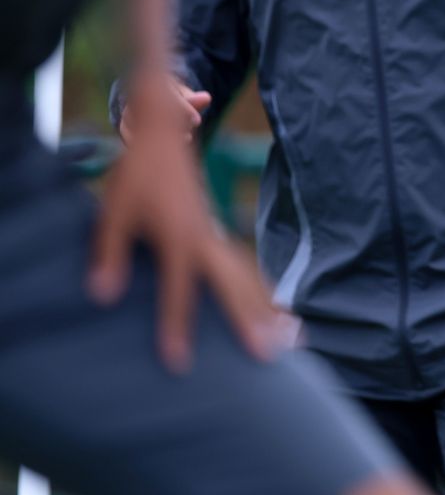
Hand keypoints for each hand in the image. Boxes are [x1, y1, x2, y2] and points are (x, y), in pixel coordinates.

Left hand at [89, 86, 275, 372]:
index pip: (178, 290)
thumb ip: (110, 254)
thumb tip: (103, 296)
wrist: (163, 133)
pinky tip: (269, 310)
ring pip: (245, 277)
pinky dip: (258, 290)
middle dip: (251, 322)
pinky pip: (240, 267)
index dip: (176, 325)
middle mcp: (204, 238)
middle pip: (233, 288)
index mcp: (179, 237)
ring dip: (265, 308)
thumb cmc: (135, 174)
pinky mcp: (214, 231)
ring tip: (290, 337)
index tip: (180, 361)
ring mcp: (213, 234)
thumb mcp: (113, 212)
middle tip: (270, 354)